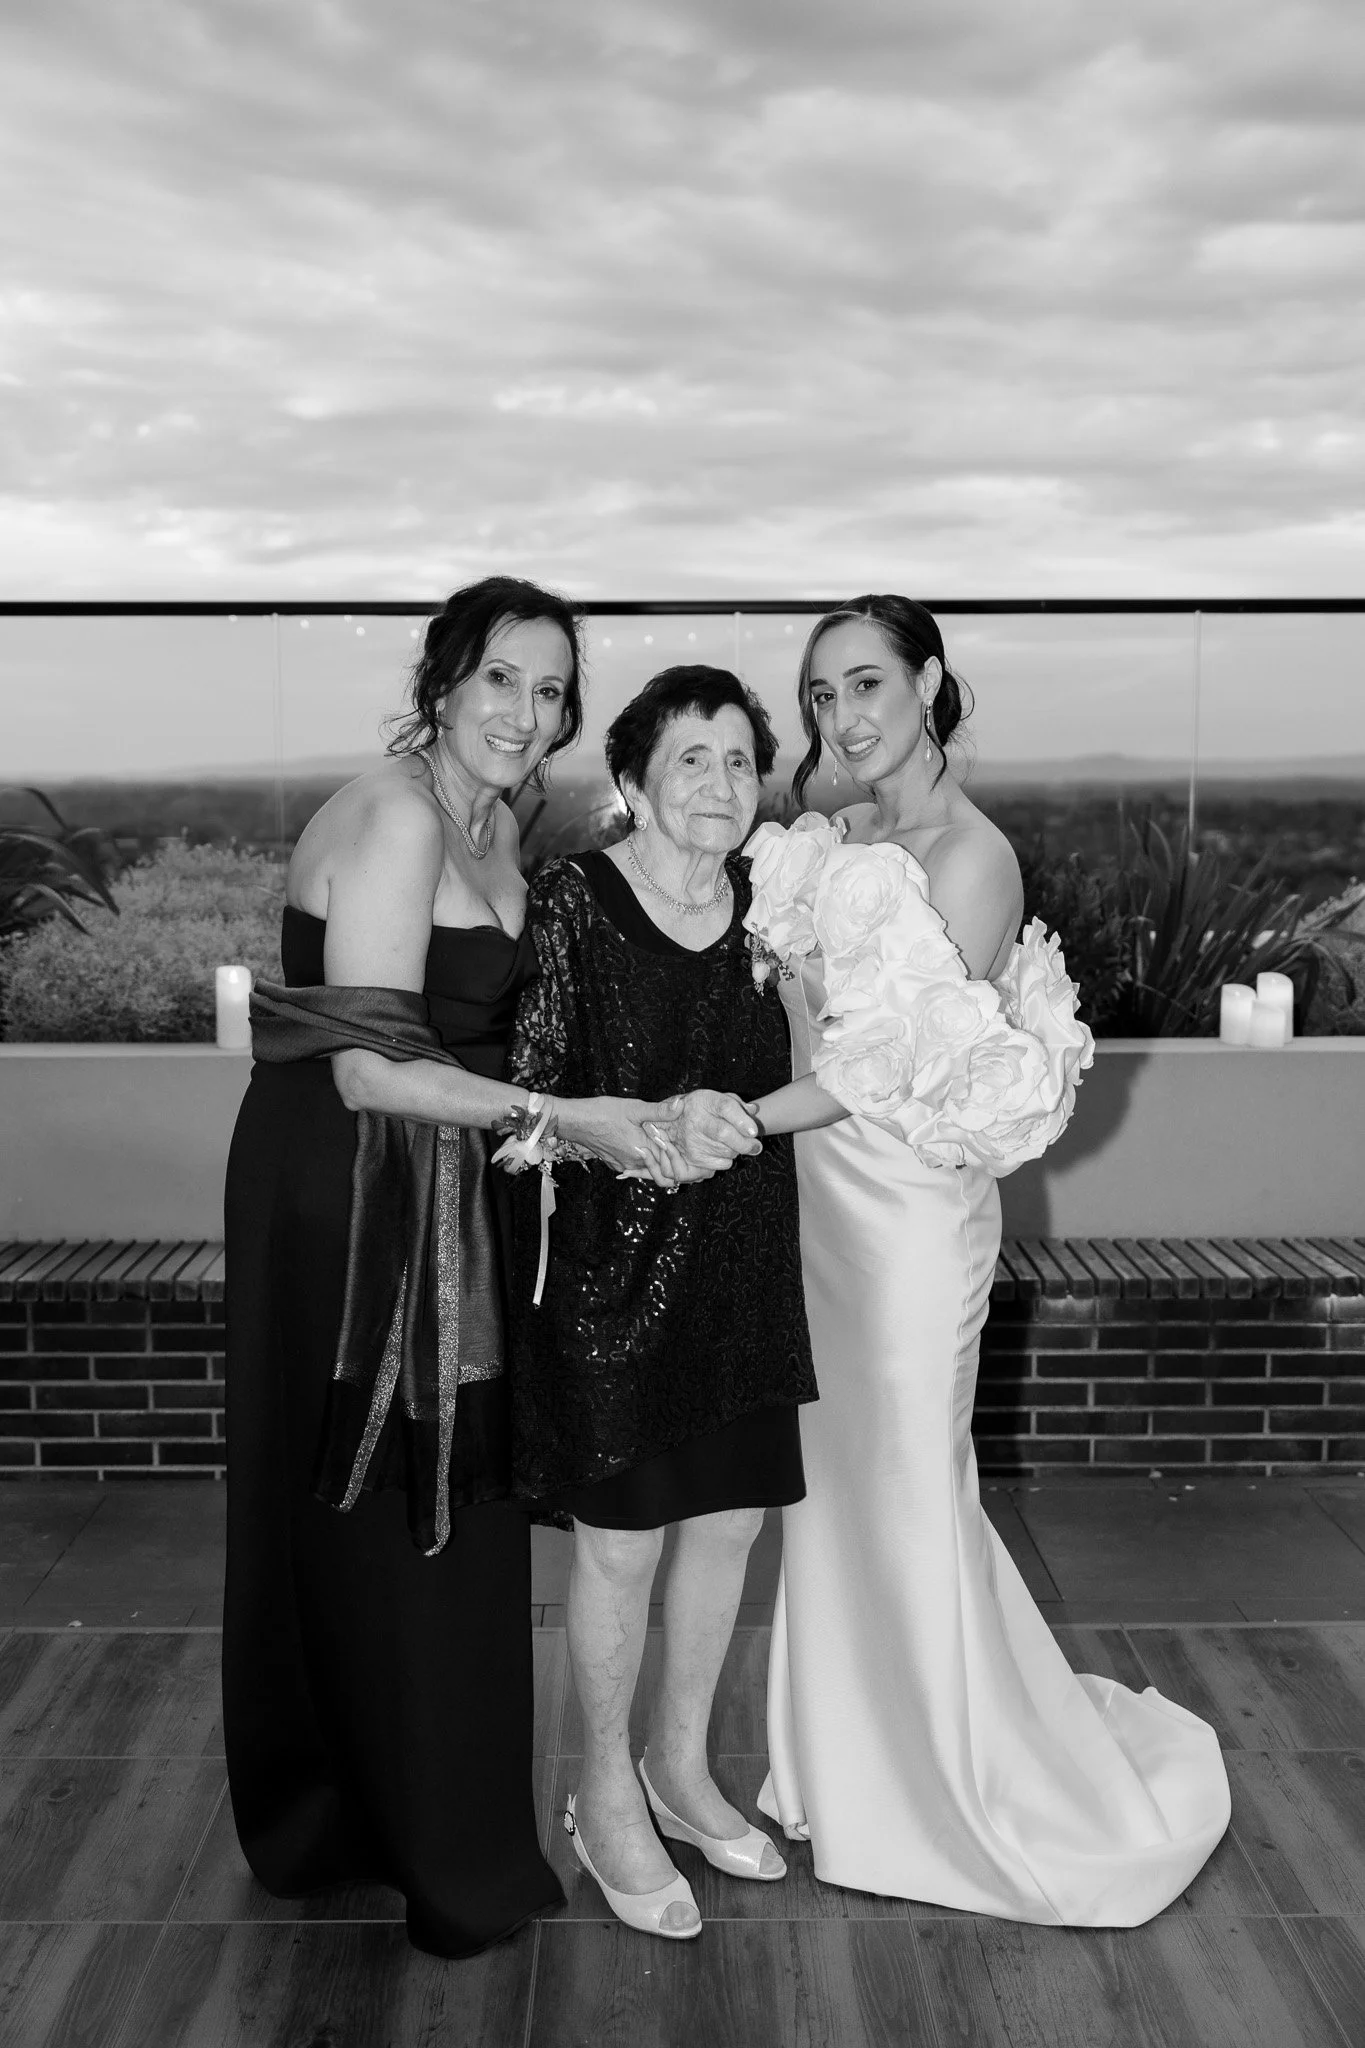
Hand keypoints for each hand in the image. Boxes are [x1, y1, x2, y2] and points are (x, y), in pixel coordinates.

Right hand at [557, 1095, 689, 1185]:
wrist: (575, 1122)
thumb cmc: (602, 1113)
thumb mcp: (634, 1108)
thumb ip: (659, 1111)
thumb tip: (680, 1106)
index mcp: (642, 1150)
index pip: (669, 1159)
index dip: (674, 1147)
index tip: (674, 1134)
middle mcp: (634, 1163)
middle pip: (660, 1168)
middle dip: (666, 1156)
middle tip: (666, 1138)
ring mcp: (623, 1165)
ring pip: (646, 1169)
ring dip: (653, 1156)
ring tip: (653, 1138)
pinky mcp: (614, 1164)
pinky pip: (633, 1166)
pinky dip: (639, 1157)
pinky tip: (638, 1141)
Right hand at [662, 1090, 761, 1175]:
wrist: (673, 1124)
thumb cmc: (703, 1109)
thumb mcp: (717, 1099)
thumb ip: (737, 1103)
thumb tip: (754, 1110)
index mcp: (705, 1100)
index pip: (725, 1107)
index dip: (741, 1120)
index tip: (754, 1131)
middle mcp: (697, 1120)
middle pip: (725, 1134)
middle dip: (745, 1143)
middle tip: (756, 1146)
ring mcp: (693, 1140)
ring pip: (727, 1151)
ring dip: (738, 1150)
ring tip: (736, 1144)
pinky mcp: (694, 1157)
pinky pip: (723, 1163)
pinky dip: (729, 1159)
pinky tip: (724, 1150)